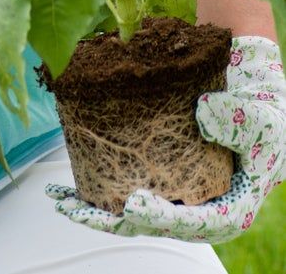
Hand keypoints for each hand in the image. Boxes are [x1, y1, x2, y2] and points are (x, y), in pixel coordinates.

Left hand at [46, 36, 284, 242]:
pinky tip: (69, 189)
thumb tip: (203, 113)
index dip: (160, 217)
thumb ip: (237, 122)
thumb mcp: (260, 120)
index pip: (191, 222)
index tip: (133, 206)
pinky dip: (98, 190)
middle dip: (112, 220)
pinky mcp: (160, 180)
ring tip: (62, 201)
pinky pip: (128, 188)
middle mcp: (197, 211)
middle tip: (78, 210)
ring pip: (134, 213)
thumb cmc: (262, 117)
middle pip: (152, 224)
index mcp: (226, 209)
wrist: (252, 98)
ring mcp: (176, 198)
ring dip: (96, 211)